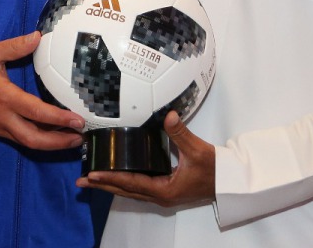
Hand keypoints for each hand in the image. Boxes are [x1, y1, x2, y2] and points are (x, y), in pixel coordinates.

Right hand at [0, 32, 83, 150]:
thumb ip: (15, 46)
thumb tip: (38, 36)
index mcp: (4, 97)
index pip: (37, 112)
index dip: (60, 119)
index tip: (78, 120)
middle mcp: (2, 117)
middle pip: (34, 139)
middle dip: (59, 142)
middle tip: (81, 137)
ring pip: (27, 143)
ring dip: (50, 145)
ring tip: (71, 140)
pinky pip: (18, 139)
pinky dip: (36, 140)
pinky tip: (49, 136)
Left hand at [78, 112, 214, 206]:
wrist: (229, 181)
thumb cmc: (214, 168)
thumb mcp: (197, 150)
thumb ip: (180, 133)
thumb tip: (169, 116)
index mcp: (164, 190)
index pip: (131, 183)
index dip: (111, 178)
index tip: (93, 175)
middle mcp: (160, 196)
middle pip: (126, 191)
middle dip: (104, 186)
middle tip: (82, 182)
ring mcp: (163, 196)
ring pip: (131, 192)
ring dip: (112, 186)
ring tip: (93, 180)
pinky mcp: (167, 191)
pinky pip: (139, 189)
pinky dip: (125, 183)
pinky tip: (118, 178)